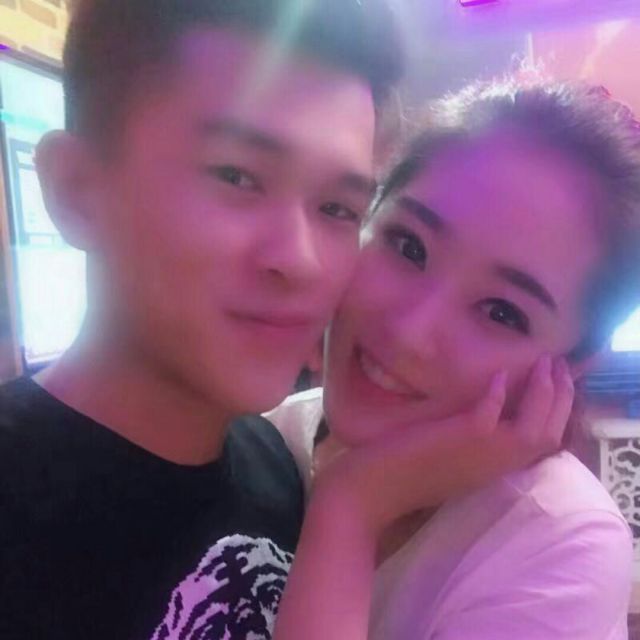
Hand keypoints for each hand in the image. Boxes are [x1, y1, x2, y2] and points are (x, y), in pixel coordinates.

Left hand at [312, 356, 573, 536]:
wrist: (368, 493)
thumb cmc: (400, 474)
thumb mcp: (447, 458)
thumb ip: (468, 439)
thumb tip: (482, 410)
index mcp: (494, 470)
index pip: (542, 445)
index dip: (557, 414)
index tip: (557, 385)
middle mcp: (496, 466)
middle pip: (549, 434)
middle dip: (561, 398)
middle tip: (562, 366)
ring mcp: (480, 454)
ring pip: (534, 427)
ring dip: (545, 393)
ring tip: (547, 363)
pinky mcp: (459, 440)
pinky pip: (490, 414)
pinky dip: (499, 393)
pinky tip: (499, 374)